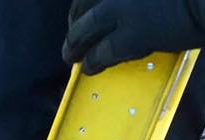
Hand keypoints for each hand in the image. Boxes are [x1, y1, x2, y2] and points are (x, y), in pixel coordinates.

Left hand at [63, 0, 204, 75]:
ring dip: (76, 45)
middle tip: (72, 42)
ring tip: (73, 59)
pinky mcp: (132, 33)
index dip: (81, 7)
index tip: (79, 16)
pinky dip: (94, 60)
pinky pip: (104, 51)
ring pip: (86, 29)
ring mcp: (122, 9)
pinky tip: (90, 68)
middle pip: (82, 7)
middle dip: (74, 26)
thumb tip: (131, 10)